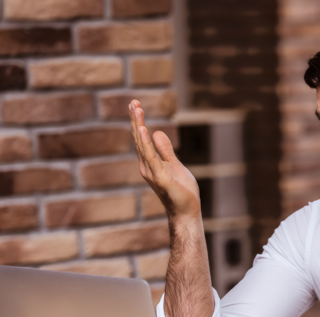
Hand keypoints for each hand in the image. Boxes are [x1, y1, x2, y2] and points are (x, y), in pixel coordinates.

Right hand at [129, 100, 200, 219]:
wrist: (187, 212)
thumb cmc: (181, 191)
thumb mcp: (175, 165)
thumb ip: (166, 150)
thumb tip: (157, 132)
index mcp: (150, 163)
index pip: (141, 139)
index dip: (138, 122)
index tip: (135, 104)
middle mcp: (146, 166)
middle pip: (139, 139)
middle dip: (135, 120)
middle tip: (132, 101)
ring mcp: (152, 172)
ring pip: (143, 145)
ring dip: (138, 126)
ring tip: (136, 109)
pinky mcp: (161, 177)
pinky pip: (151, 157)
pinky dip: (146, 143)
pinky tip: (142, 129)